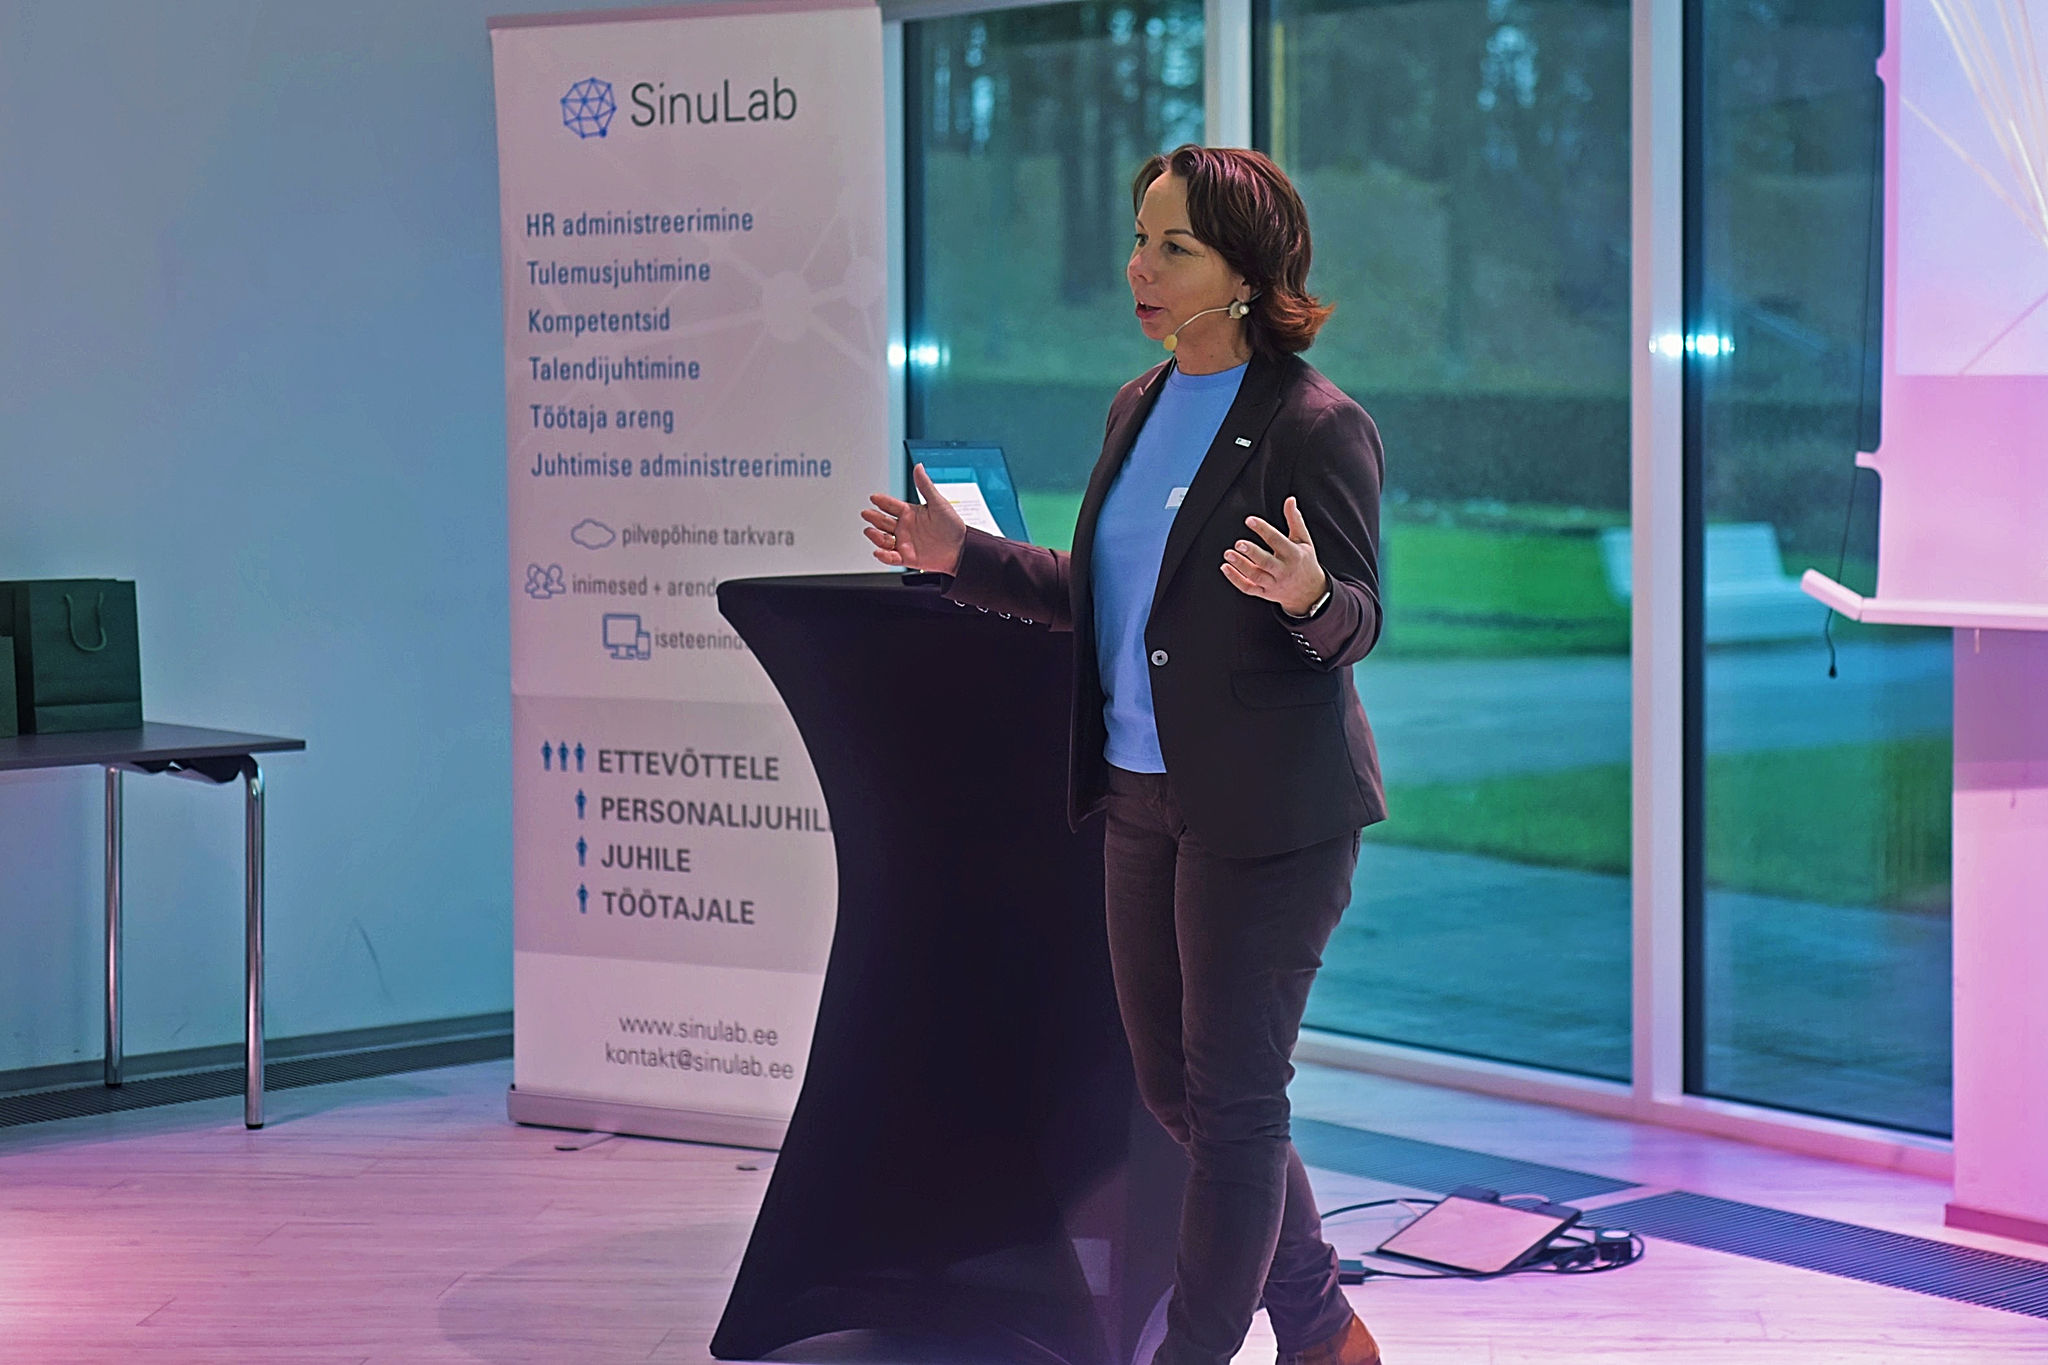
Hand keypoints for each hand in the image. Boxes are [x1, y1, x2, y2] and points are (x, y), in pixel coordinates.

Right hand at [862, 463, 967, 573]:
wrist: (962, 549)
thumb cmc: (953, 526)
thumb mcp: (938, 503)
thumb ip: (925, 486)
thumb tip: (918, 467)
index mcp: (910, 513)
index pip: (891, 505)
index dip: (882, 502)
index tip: (874, 497)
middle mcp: (904, 527)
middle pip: (883, 522)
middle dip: (873, 517)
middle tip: (866, 513)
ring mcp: (904, 542)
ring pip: (884, 539)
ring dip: (875, 536)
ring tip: (870, 531)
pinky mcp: (907, 557)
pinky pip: (891, 558)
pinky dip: (884, 556)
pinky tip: (879, 551)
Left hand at [1221, 496, 1328, 615]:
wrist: (1310, 592)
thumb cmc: (1304, 561)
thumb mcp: (1304, 540)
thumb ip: (1295, 520)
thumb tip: (1290, 500)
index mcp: (1294, 555)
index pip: (1278, 541)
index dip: (1264, 530)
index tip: (1250, 520)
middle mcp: (1284, 571)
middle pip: (1266, 562)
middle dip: (1252, 553)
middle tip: (1238, 544)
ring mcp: (1274, 584)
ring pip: (1256, 576)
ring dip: (1241, 566)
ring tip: (1228, 554)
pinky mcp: (1264, 593)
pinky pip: (1248, 588)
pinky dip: (1236, 580)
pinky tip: (1225, 568)